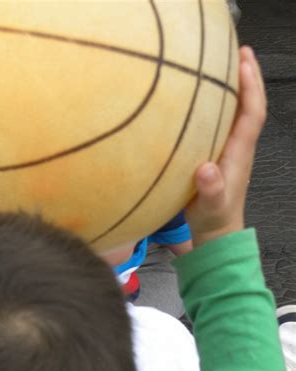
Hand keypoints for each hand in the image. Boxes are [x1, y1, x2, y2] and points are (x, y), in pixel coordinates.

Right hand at [185, 46, 266, 246]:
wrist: (217, 232)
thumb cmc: (213, 218)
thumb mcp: (210, 206)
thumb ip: (211, 189)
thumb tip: (206, 170)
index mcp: (239, 153)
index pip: (251, 113)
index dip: (250, 88)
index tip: (243, 63)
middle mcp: (239, 146)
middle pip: (251, 105)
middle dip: (248, 77)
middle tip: (239, 50)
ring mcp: (231, 149)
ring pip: (240, 111)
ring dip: (238, 87)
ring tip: (227, 64)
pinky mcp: (221, 154)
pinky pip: (226, 121)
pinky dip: (223, 103)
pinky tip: (209, 96)